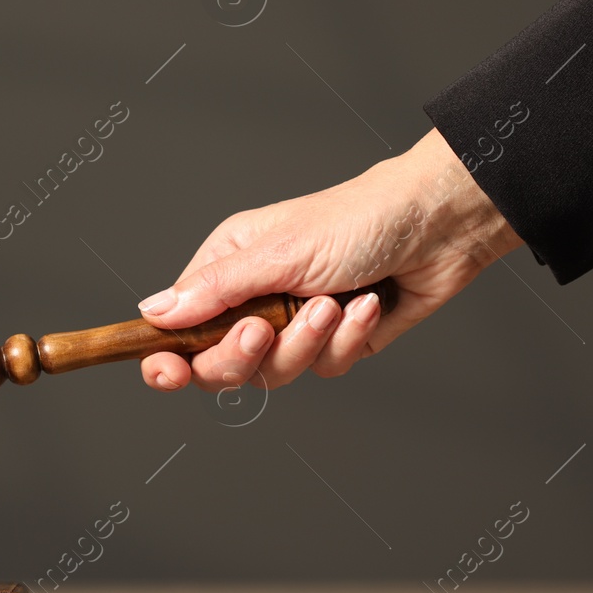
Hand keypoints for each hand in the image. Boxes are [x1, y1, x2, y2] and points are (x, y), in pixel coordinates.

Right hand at [138, 129, 523, 391]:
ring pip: (275, 373)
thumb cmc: (359, 219)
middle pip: (220, 361)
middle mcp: (257, 297)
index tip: (166, 372)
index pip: (179, 324)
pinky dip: (348, 339)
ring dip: (307, 342)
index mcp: (229, 265)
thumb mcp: (277, 253)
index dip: (167, 356)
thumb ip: (214, 289)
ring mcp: (297, 323)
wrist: (439, 226)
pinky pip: (326, 369)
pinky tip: (366, 305)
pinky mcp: (337, 343)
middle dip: (243, 354)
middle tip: (264, 330)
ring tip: (333, 304)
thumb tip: (154, 311)